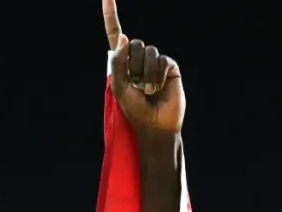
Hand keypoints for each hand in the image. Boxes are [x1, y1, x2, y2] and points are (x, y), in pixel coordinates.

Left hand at [103, 0, 184, 136]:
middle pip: (134, 44)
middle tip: (137, 87)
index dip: (111, 15)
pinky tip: (159, 88)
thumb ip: (119, 62)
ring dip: (146, 74)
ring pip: (149, 51)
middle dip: (134, 66)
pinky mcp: (170, 66)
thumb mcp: (120, 88)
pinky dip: (158, 75)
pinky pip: (162, 60)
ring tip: (149, 91)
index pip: (115, 34)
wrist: (156, 126)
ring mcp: (155, 62)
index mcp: (123, 63)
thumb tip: (124, 36)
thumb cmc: (136, 111)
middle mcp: (139, 59)